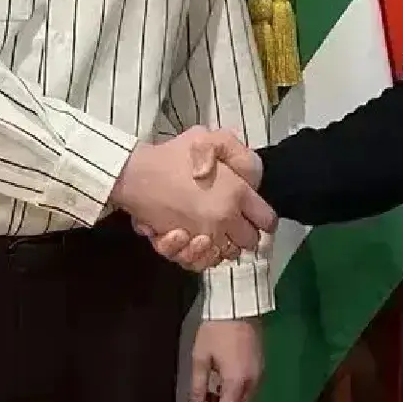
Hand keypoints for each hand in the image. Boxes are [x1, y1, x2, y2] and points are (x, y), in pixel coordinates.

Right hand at [110, 130, 273, 256]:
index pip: (267, 220)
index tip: (254, 213)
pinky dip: (199, 256)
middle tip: (232, 221)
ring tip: (211, 231)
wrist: (136, 175)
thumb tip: (253, 179)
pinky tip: (192, 240)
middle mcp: (226, 219)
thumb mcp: (209, 138)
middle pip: (250, 242)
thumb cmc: (172, 156)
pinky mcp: (183, 248)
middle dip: (244, 233)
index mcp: (237, 193)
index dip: (263, 218)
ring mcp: (204, 236)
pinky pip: (201, 263)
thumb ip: (238, 154)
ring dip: (222, 246)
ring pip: (226, 255)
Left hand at [187, 319, 262, 401]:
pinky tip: (224, 378)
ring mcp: (260, 373)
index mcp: (237, 382)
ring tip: (211, 388)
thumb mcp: (201, 358)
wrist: (236, 304)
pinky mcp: (261, 364)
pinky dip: (237, 390)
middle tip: (202, 400)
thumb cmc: (215, 330)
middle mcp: (252, 382)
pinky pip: (250, 388)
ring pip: (245, 400)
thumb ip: (198, 388)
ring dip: (228, 401)